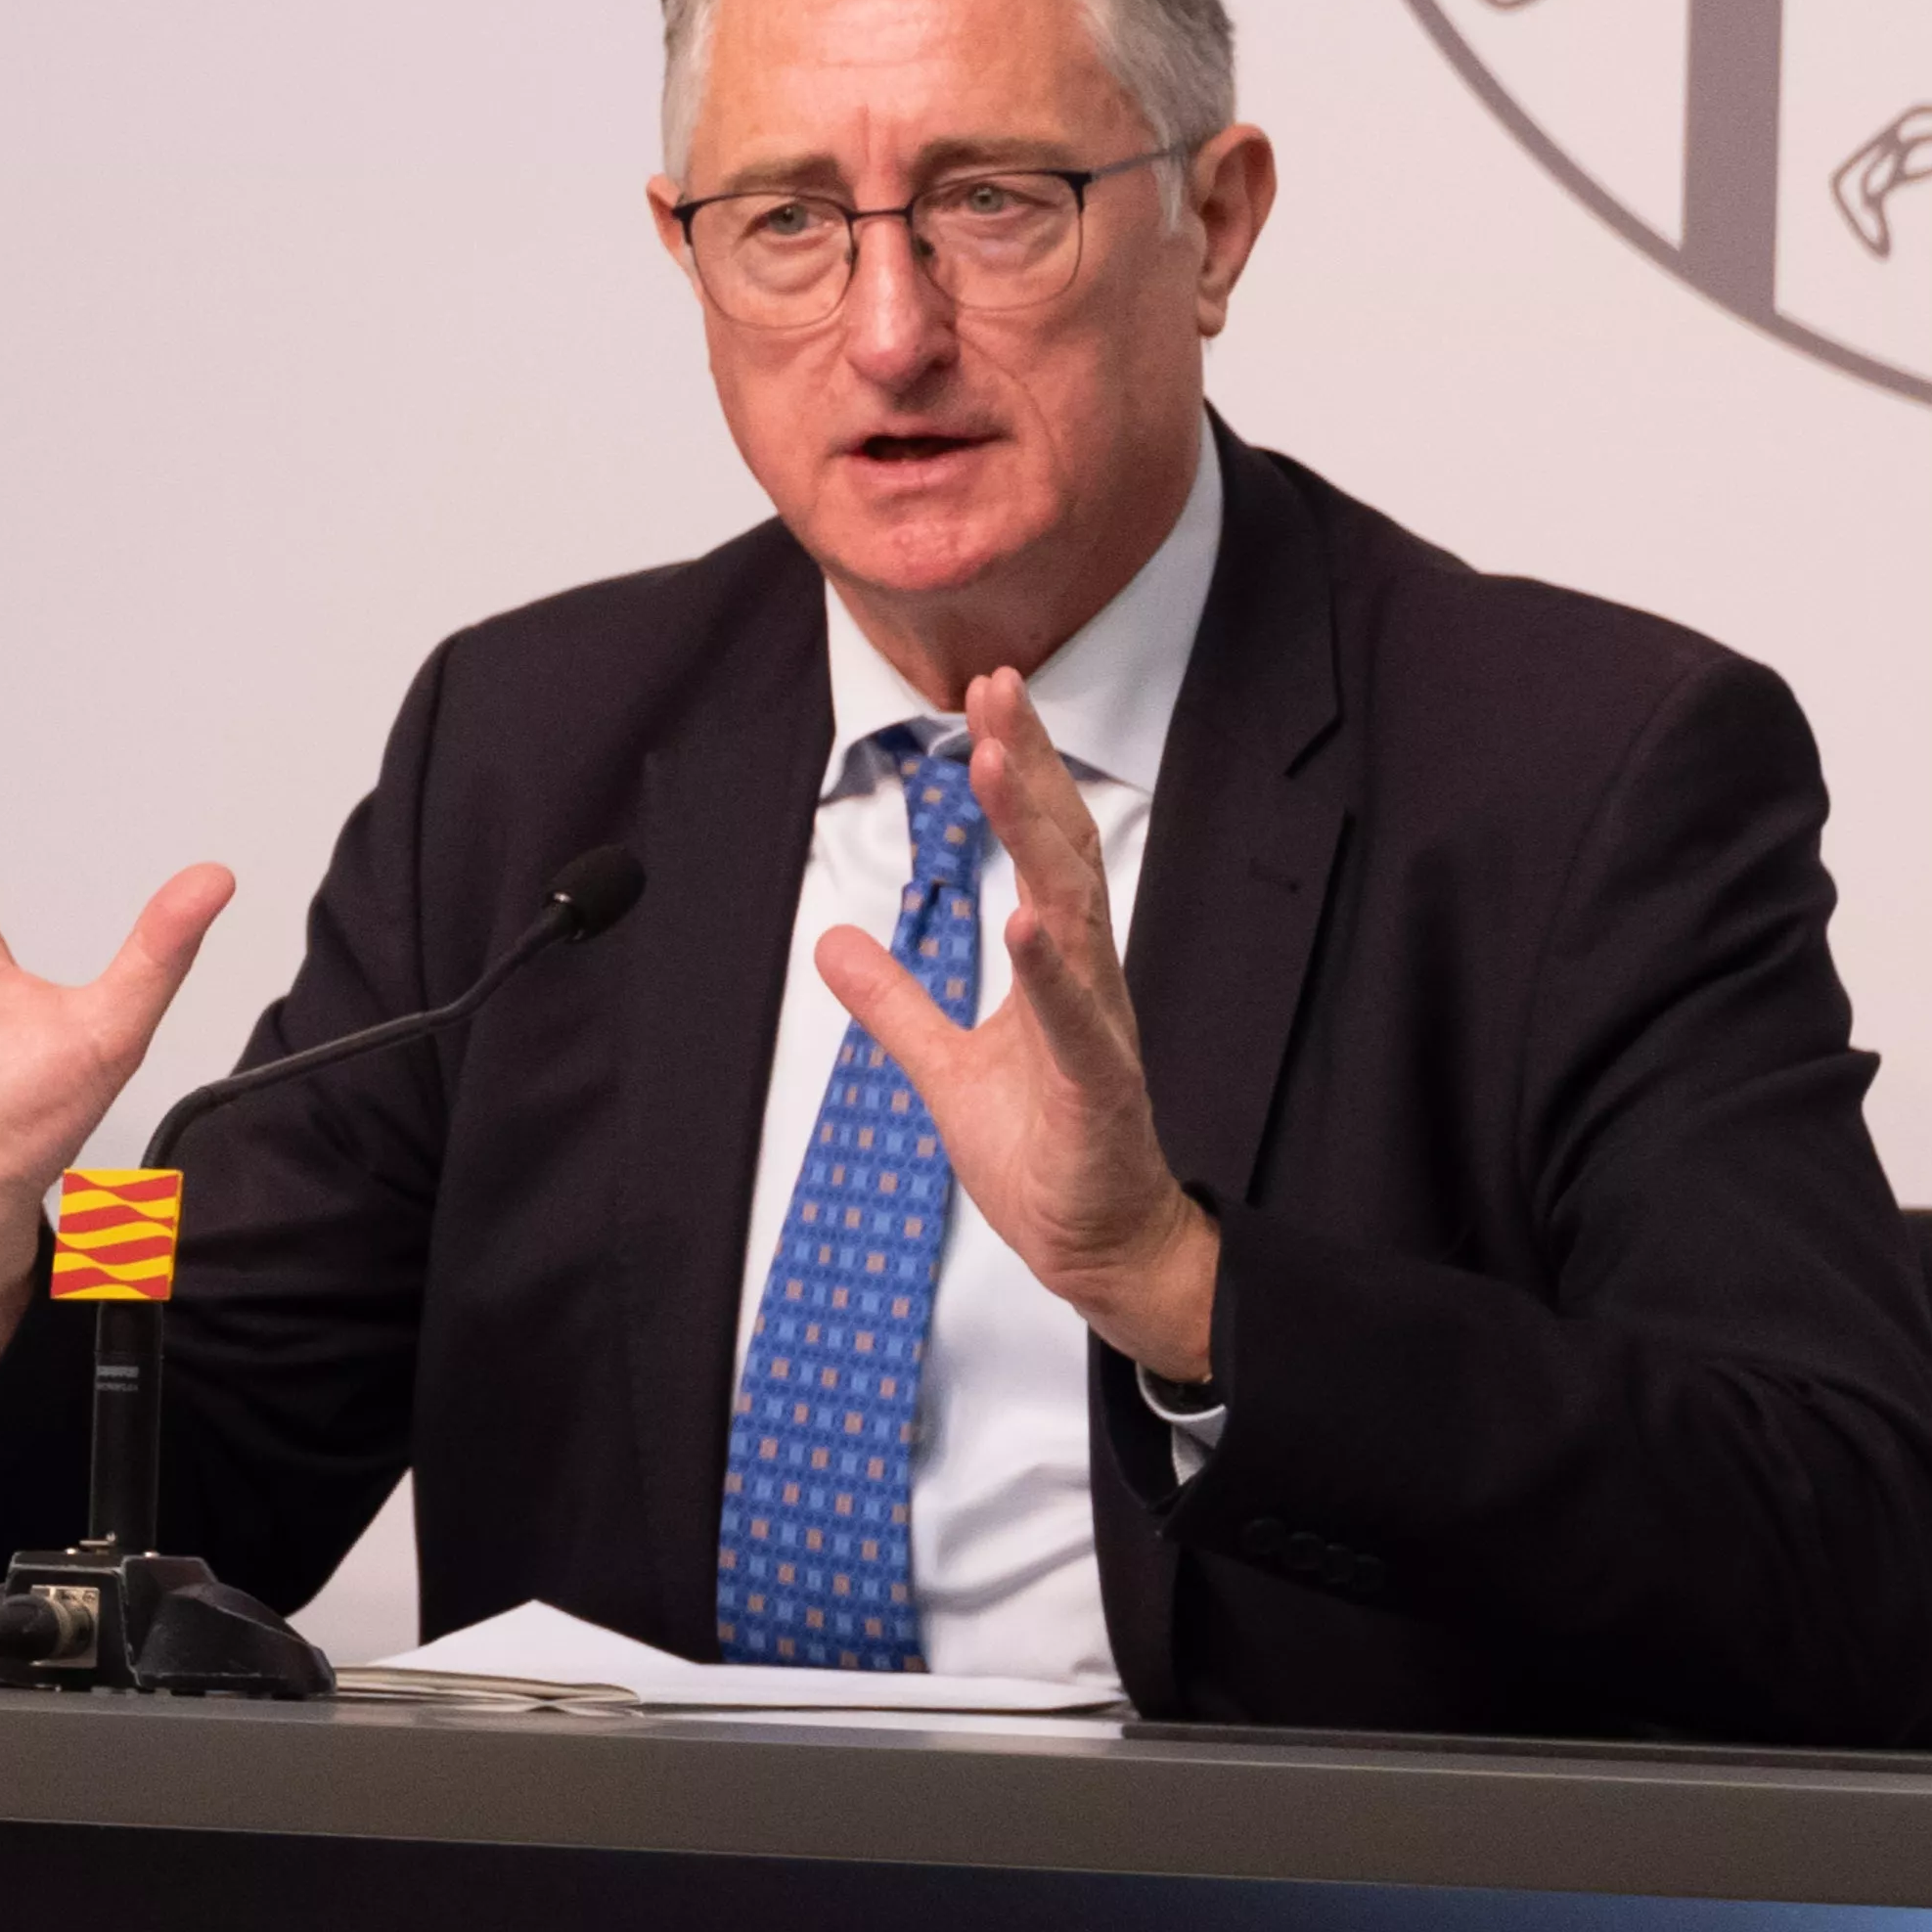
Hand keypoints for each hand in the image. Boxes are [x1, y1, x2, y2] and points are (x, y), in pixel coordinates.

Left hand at [814, 674, 1221, 1389]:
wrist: (1096, 1243)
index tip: (987, 697)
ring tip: (999, 766)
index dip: (1015, 772)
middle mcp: (1087, 980)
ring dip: (1035, 839)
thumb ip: (894, 1001)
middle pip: (1062, 852)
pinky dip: (1051, 971)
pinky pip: (1077, 1022)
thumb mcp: (943, 1065)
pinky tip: (1029, 921)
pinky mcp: (1097, 1090)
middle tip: (1000, 688)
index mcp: (1057, 965)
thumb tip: (834, 940)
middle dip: (1029, 769)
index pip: (1040, 846)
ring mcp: (1097, 1030)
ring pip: (1072, 915)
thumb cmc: (1043, 1151)